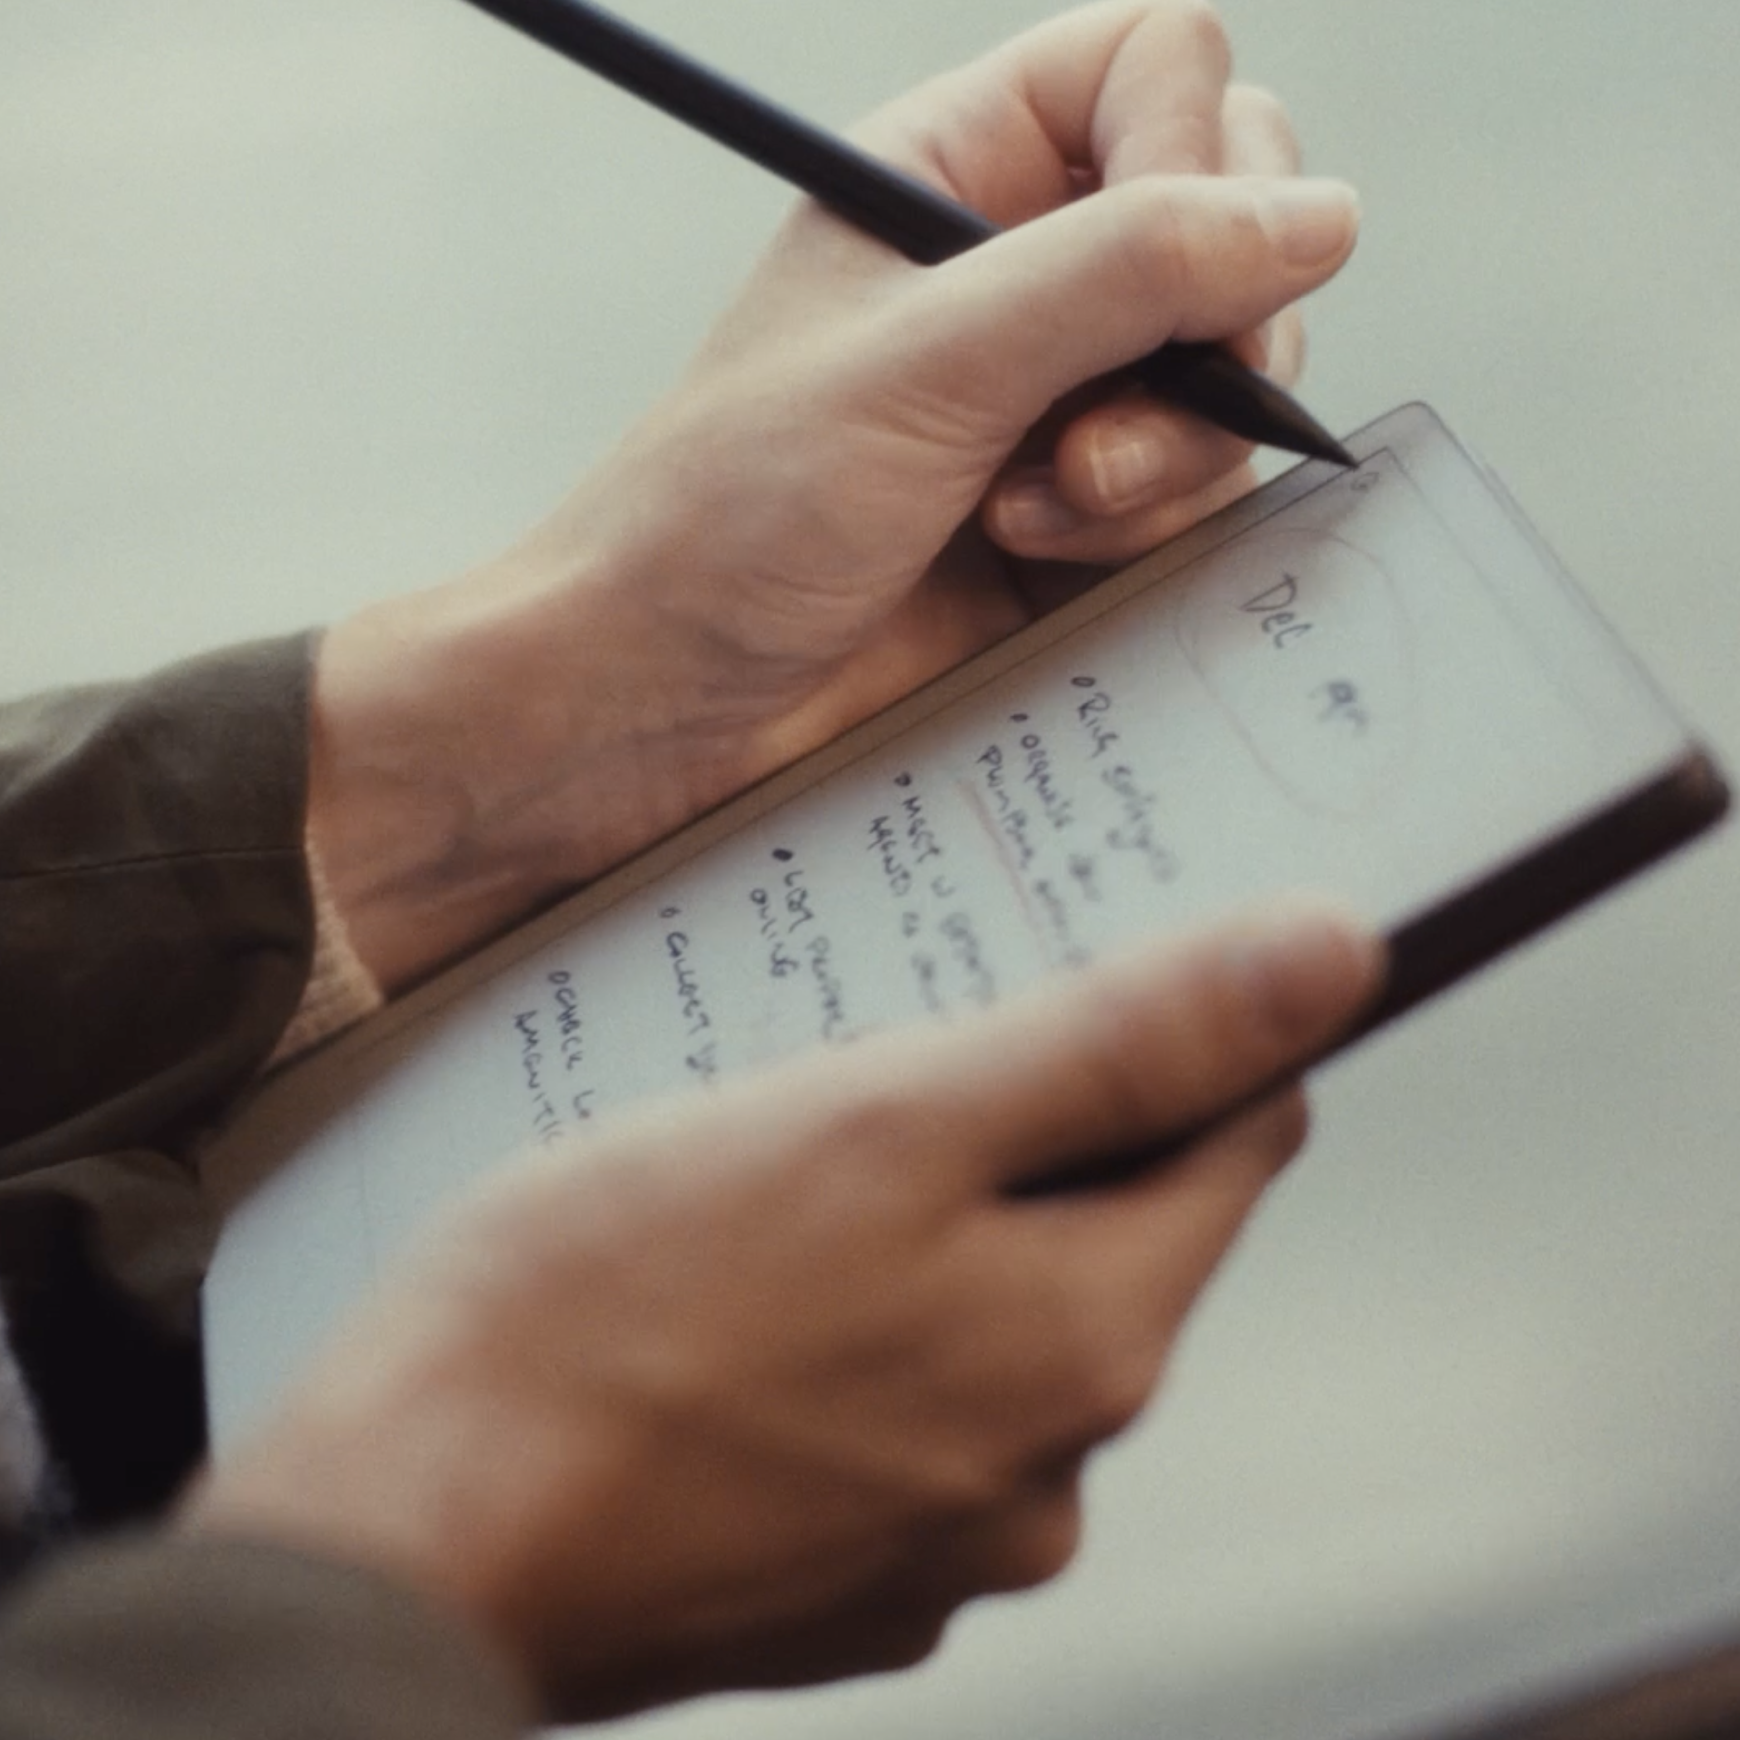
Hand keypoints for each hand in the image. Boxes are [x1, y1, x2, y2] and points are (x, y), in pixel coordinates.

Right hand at [182, 901, 1382, 1719]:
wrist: (403, 1539)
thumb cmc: (613, 1314)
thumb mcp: (885, 1120)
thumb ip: (1119, 1046)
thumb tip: (1325, 964)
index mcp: (1085, 1341)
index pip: (1228, 1144)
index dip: (1169, 1042)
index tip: (1073, 984)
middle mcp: (1044, 1470)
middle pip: (1098, 1237)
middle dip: (1013, 1141)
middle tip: (866, 1084)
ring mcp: (933, 1544)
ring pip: (980, 1324)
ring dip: (913, 1243)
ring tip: (768, 1201)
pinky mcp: (831, 1577)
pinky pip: (888, 1412)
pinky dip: (842, 1341)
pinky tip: (727, 1311)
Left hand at [307, 2, 1357, 988]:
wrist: (675, 701)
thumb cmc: (735, 513)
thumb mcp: (929, 361)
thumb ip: (1128, 270)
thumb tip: (1319, 215)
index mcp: (957, 173)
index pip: (1158, 69)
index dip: (1192, 156)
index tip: (1157, 276)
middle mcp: (1024, 274)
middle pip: (1228, 218)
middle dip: (1201, 334)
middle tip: (1088, 430)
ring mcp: (1062, 399)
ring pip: (1232, 372)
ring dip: (1160, 455)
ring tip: (1031, 511)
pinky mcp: (1080, 516)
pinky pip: (1198, 490)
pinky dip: (1143, 530)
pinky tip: (1039, 560)